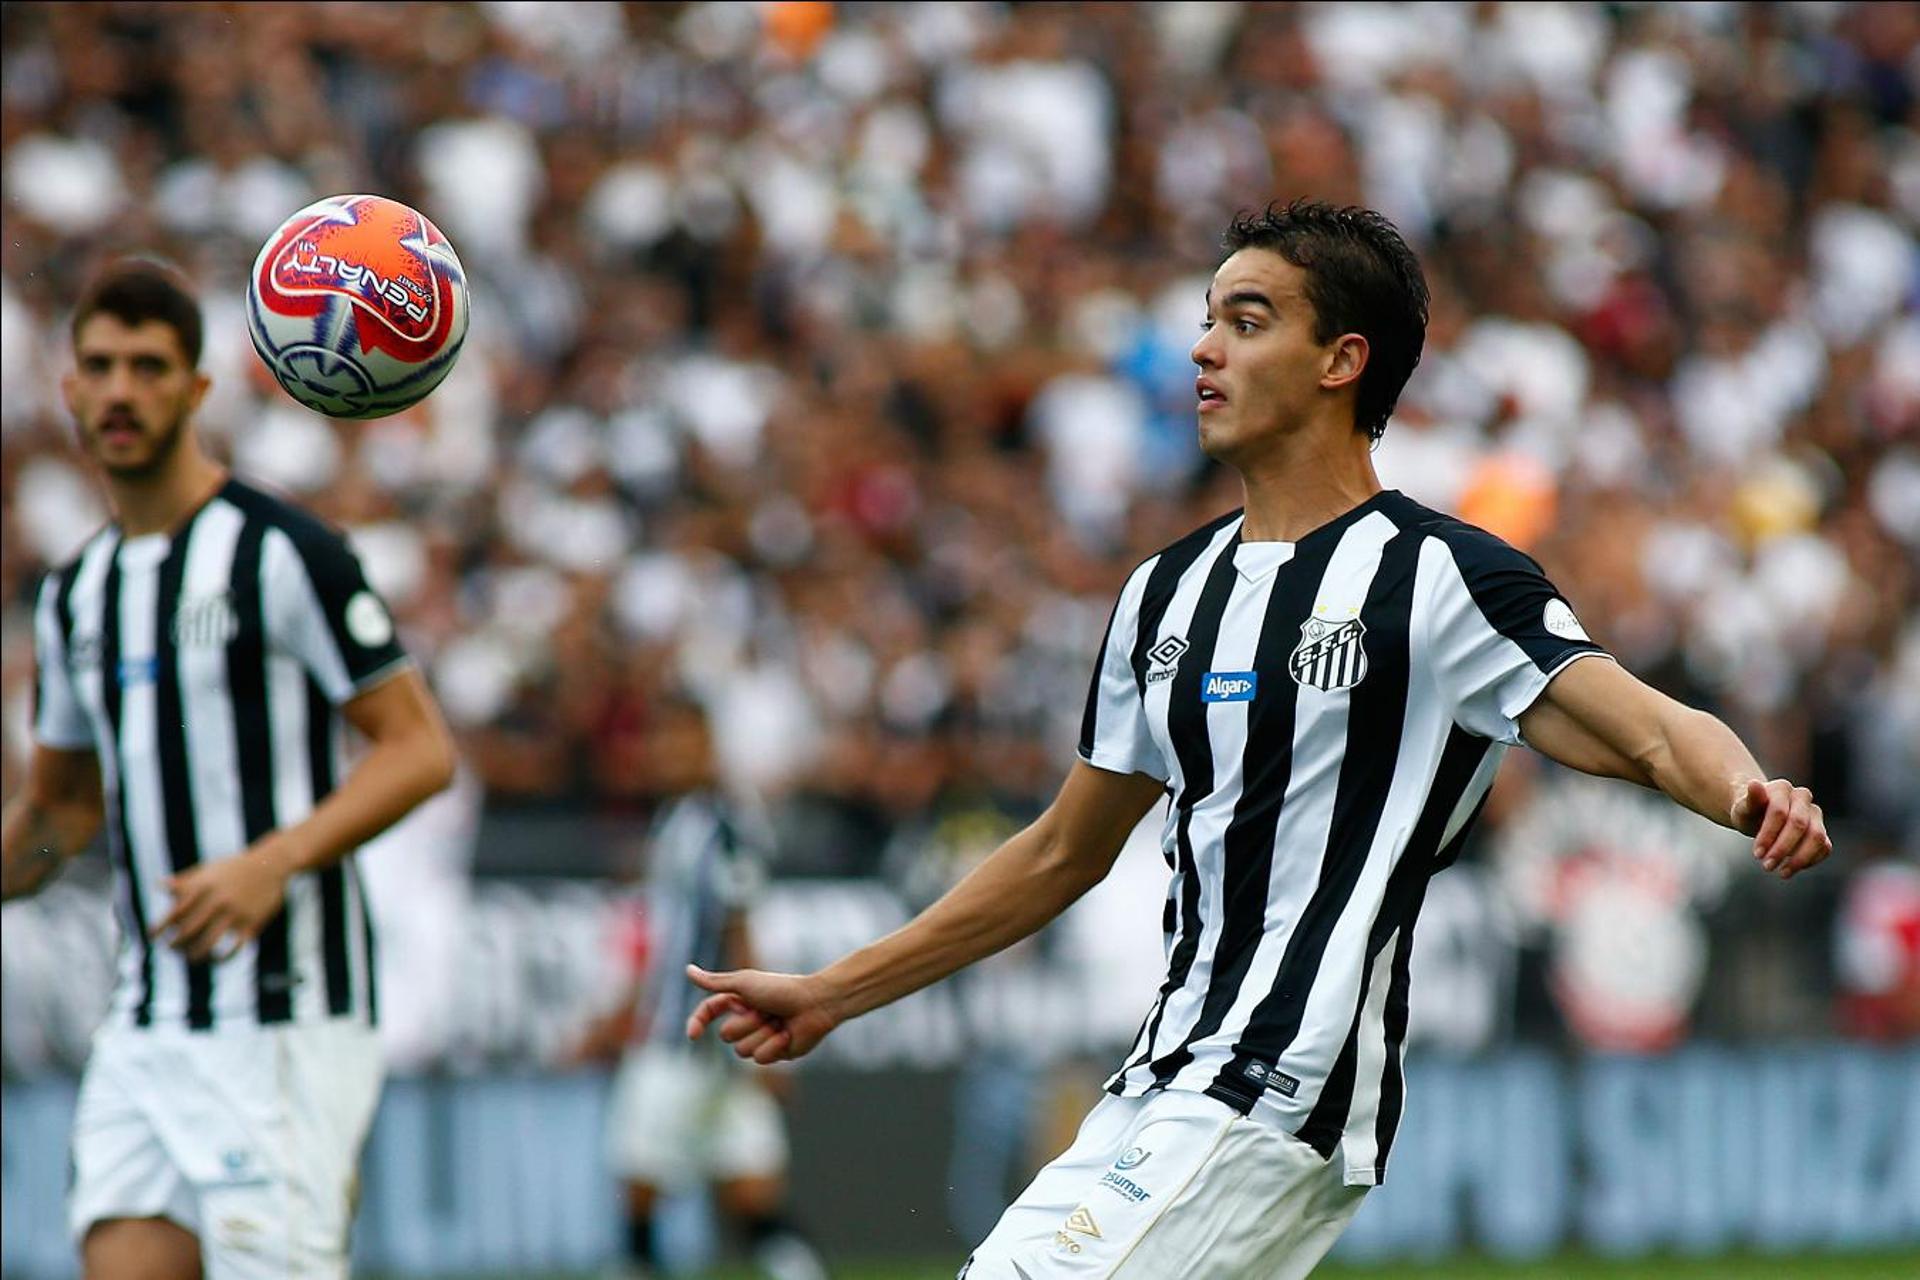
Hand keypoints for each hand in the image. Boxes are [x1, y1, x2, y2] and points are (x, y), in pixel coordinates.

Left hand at [150, 833, 297, 960]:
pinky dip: (223, 958)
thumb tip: (160, 885)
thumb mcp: (209, 869)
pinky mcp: (251, 923)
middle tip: (171, 950)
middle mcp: (217, 901)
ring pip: (208, 943)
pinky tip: (217, 959)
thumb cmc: (235, 867)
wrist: (272, 864)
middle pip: (187, 931)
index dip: (160, 928)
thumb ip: (185, 880)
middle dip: (174, 945)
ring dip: (195, 956)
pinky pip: (233, 947)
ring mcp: (235, 913)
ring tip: (191, 958)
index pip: (174, 913)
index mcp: (203, 887)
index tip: (152, 937)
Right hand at [685, 965, 840, 1064]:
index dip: (698, 1023)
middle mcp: (747, 1020)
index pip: (709, 1012)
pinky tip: (787, 1034)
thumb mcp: (744, 983)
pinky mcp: (774, 1052)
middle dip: (746, 1024)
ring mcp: (760, 1037)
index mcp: (738, 1001)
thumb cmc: (781, 989)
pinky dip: (774, 1046)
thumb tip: (687, 971)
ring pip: (742, 1051)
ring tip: (779, 1022)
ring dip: (761, 1035)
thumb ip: (715, 982)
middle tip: (766, 1011)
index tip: (693, 1035)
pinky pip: (761, 1059)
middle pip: (726, 1036)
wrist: (816, 1004)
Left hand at [1730, 778, 1831, 880]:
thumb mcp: (1742, 808)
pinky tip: (1792, 869)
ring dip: (1800, 858)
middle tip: (1767, 866)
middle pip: (1799, 825)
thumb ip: (1749, 799)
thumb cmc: (1748, 812)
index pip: (1779, 812)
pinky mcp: (1822, 830)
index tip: (1756, 855)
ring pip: (1817, 836)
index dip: (1768, 835)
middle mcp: (1802, 798)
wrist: (1758, 816)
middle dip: (1783, 848)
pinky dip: (1811, 861)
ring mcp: (1815, 814)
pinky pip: (1825, 847)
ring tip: (1782, 873)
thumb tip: (1753, 783)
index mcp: (1782, 788)